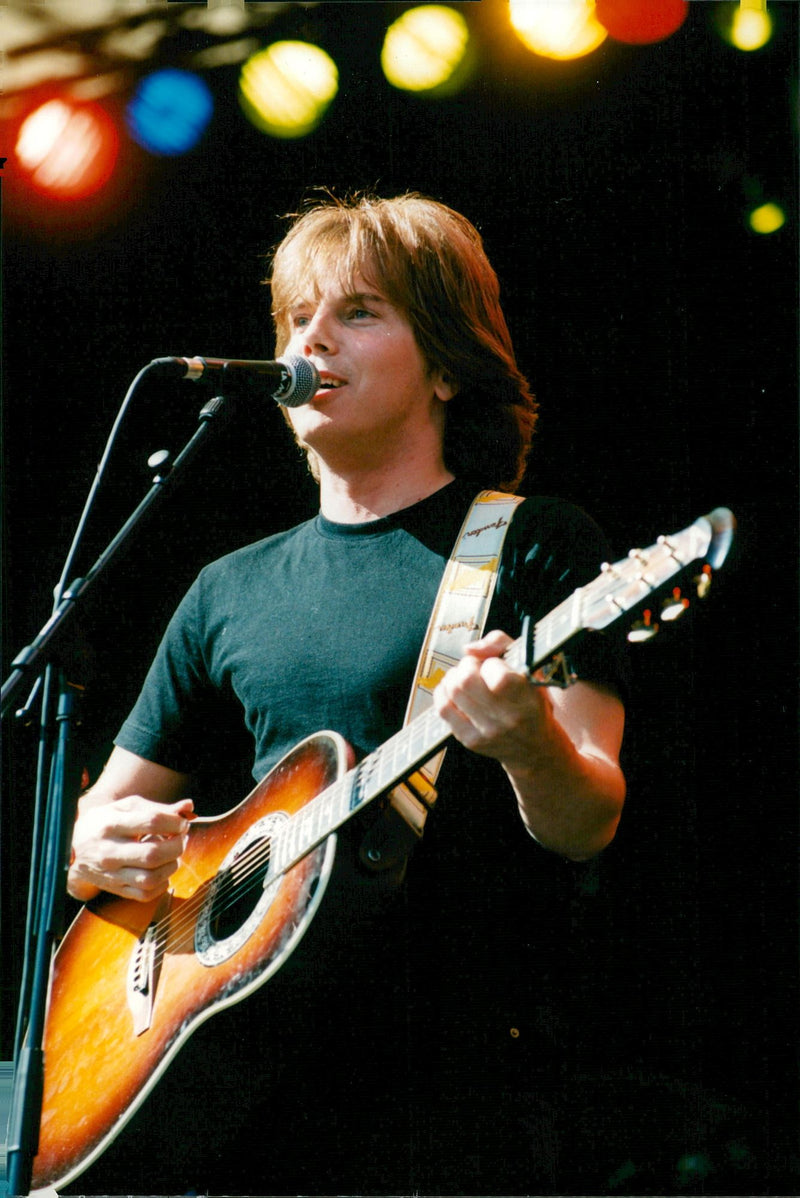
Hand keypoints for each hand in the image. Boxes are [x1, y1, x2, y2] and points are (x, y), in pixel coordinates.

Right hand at [69, 796, 194, 902]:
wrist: (71, 849)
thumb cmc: (104, 823)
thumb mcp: (124, 807)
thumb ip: (157, 807)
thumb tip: (188, 807)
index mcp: (111, 825)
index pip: (151, 822)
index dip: (175, 822)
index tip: (181, 822)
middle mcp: (109, 851)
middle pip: (153, 854)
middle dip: (177, 845)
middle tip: (180, 838)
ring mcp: (111, 874)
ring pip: (151, 878)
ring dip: (172, 865)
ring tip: (172, 854)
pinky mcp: (116, 889)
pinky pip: (146, 894)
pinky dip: (162, 883)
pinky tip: (162, 870)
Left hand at [433, 630, 550, 772]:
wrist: (534, 744)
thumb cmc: (530, 698)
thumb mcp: (528, 665)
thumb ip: (500, 643)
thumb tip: (469, 649)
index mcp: (527, 697)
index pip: (496, 673)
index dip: (491, 663)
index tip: (496, 666)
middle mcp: (508, 718)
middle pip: (466, 680)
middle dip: (467, 666)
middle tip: (475, 668)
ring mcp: (488, 731)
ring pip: (452, 691)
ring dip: (454, 677)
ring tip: (465, 678)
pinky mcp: (471, 741)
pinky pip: (443, 709)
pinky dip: (444, 693)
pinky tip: (453, 691)